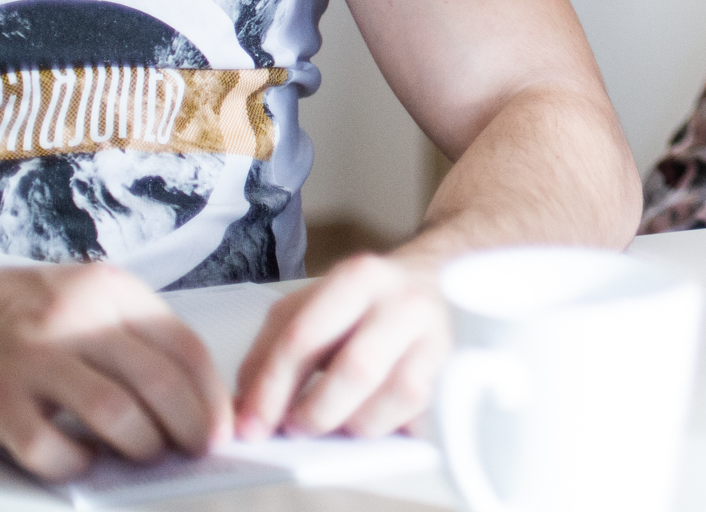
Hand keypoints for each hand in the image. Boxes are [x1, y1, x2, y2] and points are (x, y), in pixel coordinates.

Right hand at [0, 259, 228, 480]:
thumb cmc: (21, 312)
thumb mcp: (90, 296)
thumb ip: (138, 332)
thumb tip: (195, 390)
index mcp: (110, 291)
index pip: (184, 346)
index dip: (211, 394)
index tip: (223, 424)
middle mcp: (75, 320)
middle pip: (159, 383)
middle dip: (191, 426)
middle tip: (197, 448)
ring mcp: (34, 362)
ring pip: (116, 416)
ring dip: (142, 445)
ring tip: (144, 452)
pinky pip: (52, 449)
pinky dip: (77, 464)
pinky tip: (81, 459)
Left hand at [234, 253, 447, 439]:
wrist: (434, 281)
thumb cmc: (364, 303)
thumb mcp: (309, 308)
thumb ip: (269, 352)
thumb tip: (247, 411)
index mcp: (359, 277)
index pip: (305, 337)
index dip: (272, 390)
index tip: (251, 427)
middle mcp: (405, 301)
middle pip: (357, 369)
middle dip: (318, 412)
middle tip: (298, 428)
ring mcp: (439, 334)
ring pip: (399, 396)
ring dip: (359, 423)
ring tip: (340, 423)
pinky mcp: (458, 367)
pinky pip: (425, 412)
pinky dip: (393, 425)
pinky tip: (373, 419)